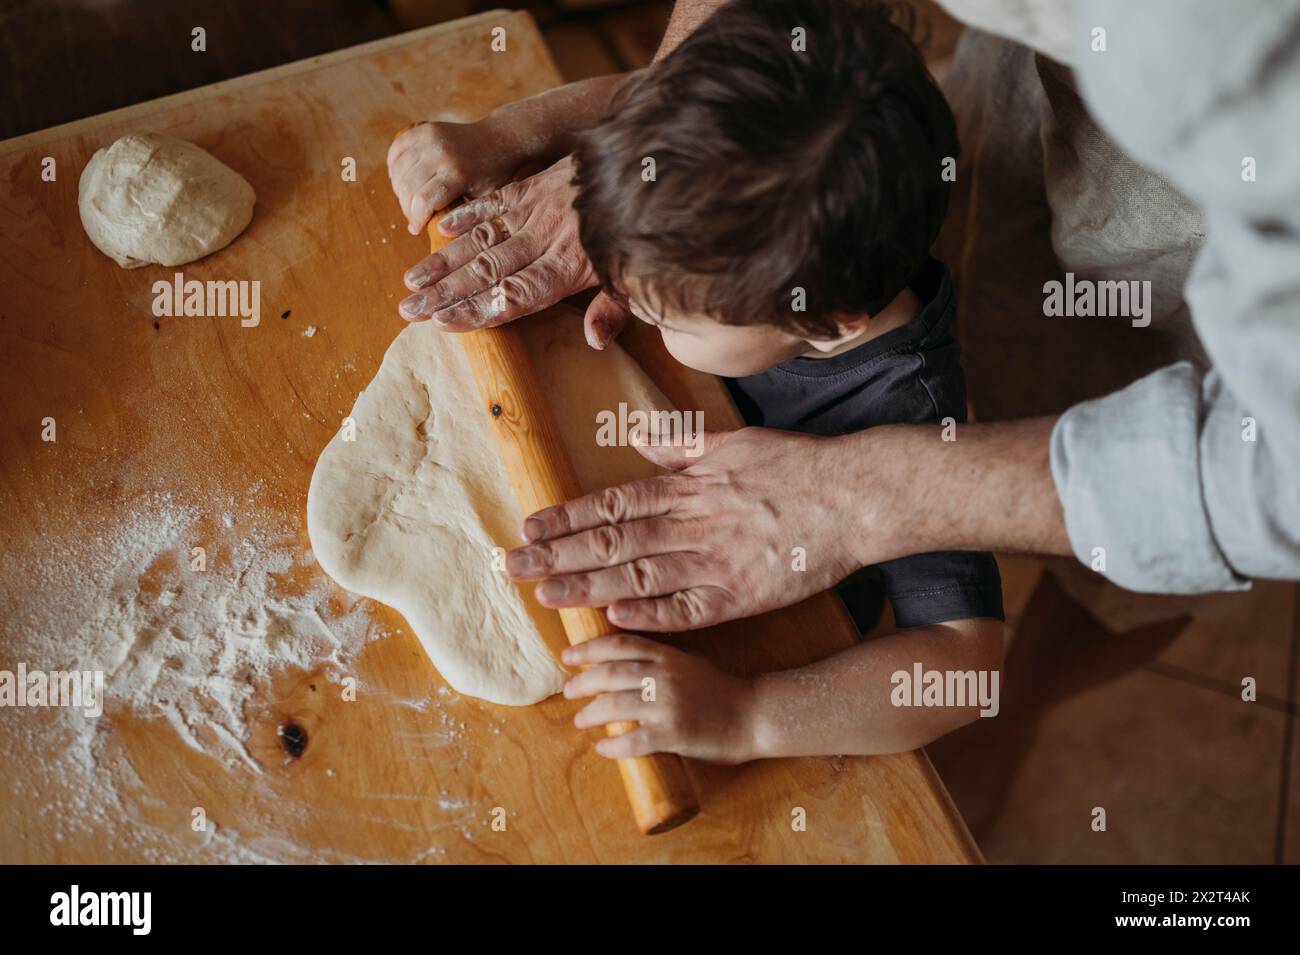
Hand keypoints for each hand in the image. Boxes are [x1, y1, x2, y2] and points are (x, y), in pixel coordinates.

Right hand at [387, 117, 525, 235]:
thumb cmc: (493, 174)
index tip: (416, 228)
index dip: (414, 219)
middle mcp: (441, 154)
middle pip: (407, 187)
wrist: (499, 139)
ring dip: (399, 188)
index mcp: (457, 174)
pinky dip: (394, 165)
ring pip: (399, 170)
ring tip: (409, 199)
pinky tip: (401, 178)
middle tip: (413, 216)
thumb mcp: (484, 199)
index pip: (422, 202)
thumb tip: (435, 236)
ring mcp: (430, 138)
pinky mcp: (424, 129)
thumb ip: (462, 216)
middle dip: (406, 207)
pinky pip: (397, 149)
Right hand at [397, 157, 618, 340]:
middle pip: (487, 271)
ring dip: (443, 261)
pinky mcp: (533, 187)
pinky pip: (494, 201)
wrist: (647, 168)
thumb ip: (613, 310)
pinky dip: (466, 215)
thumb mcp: (636, 278)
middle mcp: (545, 239)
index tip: (442, 322)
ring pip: (482, 238)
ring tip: (411, 281)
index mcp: (569, 268)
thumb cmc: (640, 235)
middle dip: (444, 293)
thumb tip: (594, 342)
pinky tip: (438, 229)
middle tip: (408, 310)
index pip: (514, 295)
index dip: (477, 309)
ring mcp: (536, 211)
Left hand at [506, 428, 873, 630]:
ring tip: (544, 594)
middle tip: (511, 567)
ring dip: (586, 585)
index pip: (612, 504)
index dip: (567, 517)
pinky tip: (612, 618)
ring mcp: (713, 563)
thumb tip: (641, 439)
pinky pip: (686, 610)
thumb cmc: (796, 467)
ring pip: (637, 576)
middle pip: (611, 542)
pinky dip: (649, 614)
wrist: (853, 498)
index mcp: (686, 487)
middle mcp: (690, 525)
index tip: (530, 528)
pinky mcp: (740, 596)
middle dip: (557, 554)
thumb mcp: (735, 442)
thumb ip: (684, 446)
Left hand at [562, 634, 757, 763]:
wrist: (753, 714)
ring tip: (580, 720)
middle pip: (610, 673)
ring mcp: (669, 704)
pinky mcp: (675, 733)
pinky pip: (634, 740)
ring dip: (591, 714)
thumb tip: (615, 662)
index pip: (618, 644)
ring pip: (615, 705)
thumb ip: (656, 659)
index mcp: (667, 654)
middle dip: (582, 682)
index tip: (568, 655)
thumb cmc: (718, 689)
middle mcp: (665, 675)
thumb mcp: (687, 661)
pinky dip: (613, 745)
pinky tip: (602, 748)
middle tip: (568, 691)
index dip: (588, 648)